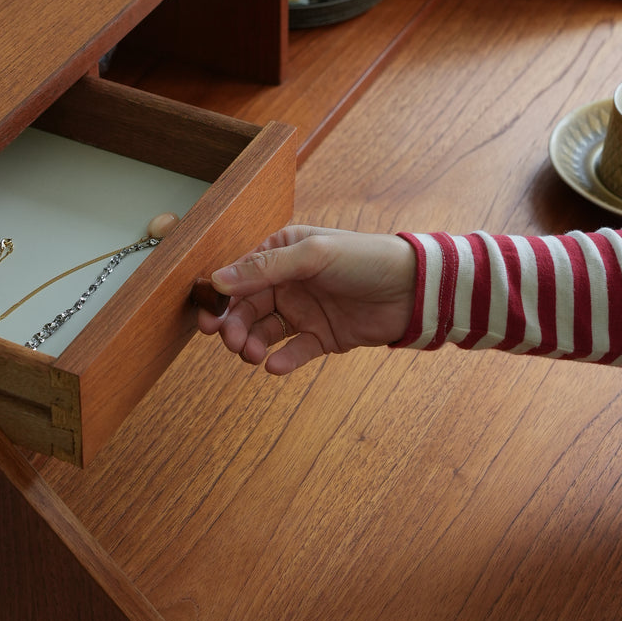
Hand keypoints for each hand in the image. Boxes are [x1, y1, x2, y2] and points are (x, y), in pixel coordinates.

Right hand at [198, 225, 416, 374]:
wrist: (414, 289)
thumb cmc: (365, 259)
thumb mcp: (313, 255)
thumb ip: (265, 269)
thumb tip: (219, 281)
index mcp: (282, 253)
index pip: (240, 276)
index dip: (221, 299)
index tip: (208, 320)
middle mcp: (288, 282)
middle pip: (247, 308)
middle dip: (235, 327)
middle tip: (232, 342)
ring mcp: (304, 310)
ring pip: (265, 332)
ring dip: (253, 344)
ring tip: (253, 356)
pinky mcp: (322, 337)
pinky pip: (294, 351)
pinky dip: (282, 360)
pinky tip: (275, 366)